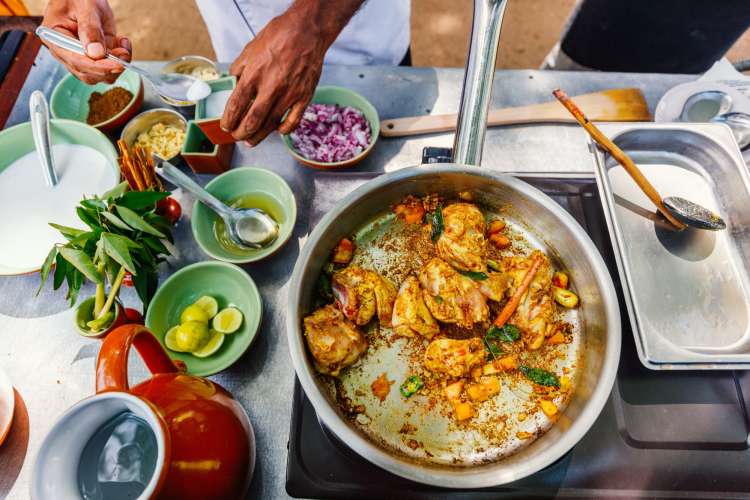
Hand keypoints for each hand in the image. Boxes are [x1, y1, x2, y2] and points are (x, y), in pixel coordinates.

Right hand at [41, 0, 130, 83]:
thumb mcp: (85, 7)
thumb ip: (90, 29)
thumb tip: (96, 54)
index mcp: (55, 38)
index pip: (76, 60)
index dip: (98, 66)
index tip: (117, 65)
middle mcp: (65, 52)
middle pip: (87, 73)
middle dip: (109, 68)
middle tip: (124, 53)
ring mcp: (80, 56)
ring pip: (99, 75)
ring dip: (117, 65)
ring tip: (123, 44)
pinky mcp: (94, 56)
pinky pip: (108, 67)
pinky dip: (119, 59)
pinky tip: (122, 42)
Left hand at [221, 7, 323, 144]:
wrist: (306, 32)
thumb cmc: (278, 37)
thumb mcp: (250, 49)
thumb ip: (239, 69)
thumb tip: (231, 84)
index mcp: (254, 75)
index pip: (236, 106)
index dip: (228, 120)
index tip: (226, 126)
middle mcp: (271, 87)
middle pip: (252, 121)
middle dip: (241, 133)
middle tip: (236, 136)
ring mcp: (289, 94)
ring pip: (271, 125)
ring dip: (258, 136)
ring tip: (251, 141)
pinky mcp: (304, 97)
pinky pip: (293, 121)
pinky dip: (283, 130)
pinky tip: (277, 130)